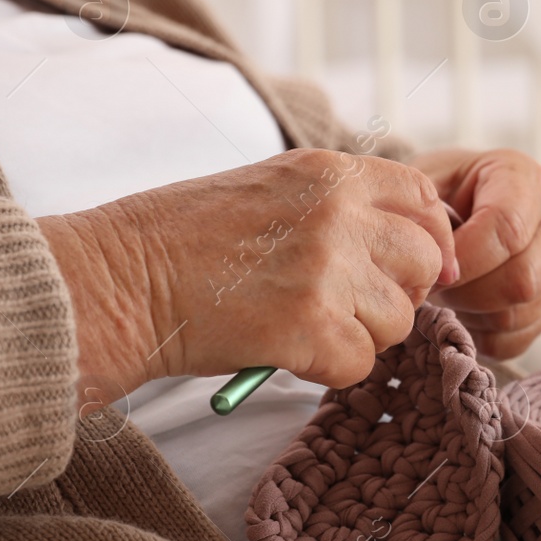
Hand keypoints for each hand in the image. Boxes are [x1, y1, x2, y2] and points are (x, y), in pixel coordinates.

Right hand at [38, 149, 456, 403]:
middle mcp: (338, 212)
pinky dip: (329, 369)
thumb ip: (341, 207)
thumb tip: (412, 249)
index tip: (404, 266)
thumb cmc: (182, 239)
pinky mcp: (311, 325)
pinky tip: (286, 350)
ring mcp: (328, 267)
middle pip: (424, 261)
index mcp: (330, 171)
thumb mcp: (271, 189)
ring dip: (360, 334)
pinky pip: (361, 363)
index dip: (426, 238)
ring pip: (399, 320)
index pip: (423, 199)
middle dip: (398, 292)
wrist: (115, 279)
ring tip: (303, 325)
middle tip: (348, 305)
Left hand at [411, 148, 540, 357]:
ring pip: (519, 313)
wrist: (462, 199)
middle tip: (434, 286)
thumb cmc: (443, 189)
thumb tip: (434, 259)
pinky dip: (482, 336)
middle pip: (523, 279)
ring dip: (471, 315)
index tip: (431, 268)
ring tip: (447, 295)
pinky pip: (519, 339)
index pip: (508, 228)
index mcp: (525, 182)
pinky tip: (464, 311)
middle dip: (466, 293)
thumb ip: (428, 210)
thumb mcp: (429, 177)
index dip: (465, 258)